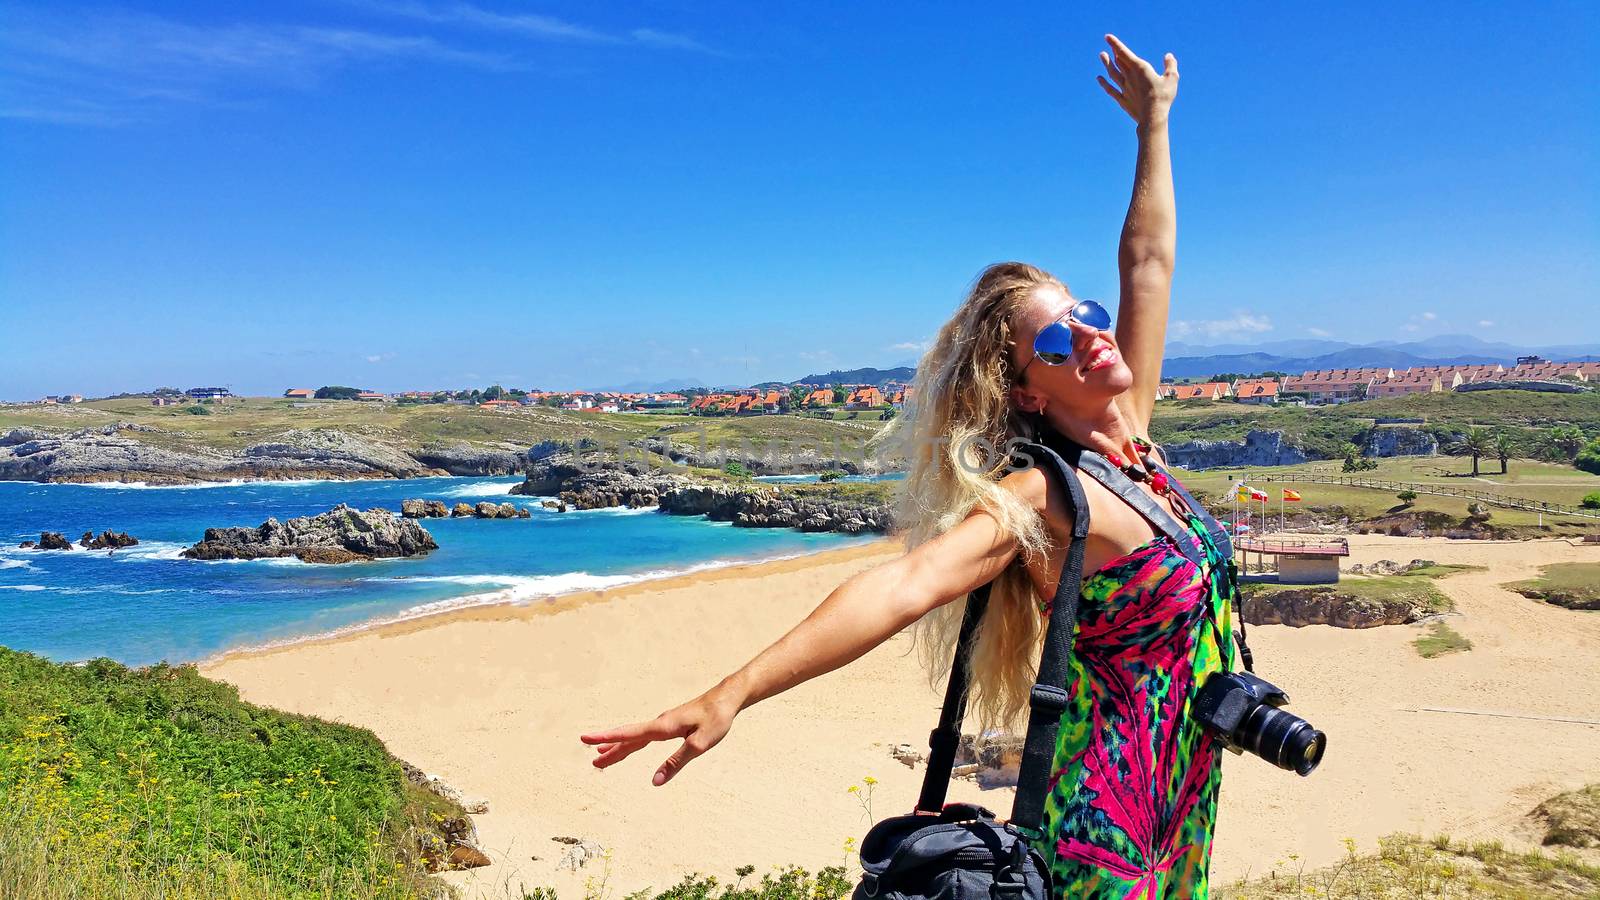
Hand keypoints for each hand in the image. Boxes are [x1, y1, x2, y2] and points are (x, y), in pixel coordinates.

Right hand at [580, 689, 739, 785]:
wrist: (727, 698)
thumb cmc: (716, 719)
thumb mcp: (700, 744)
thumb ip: (676, 762)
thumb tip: (656, 781)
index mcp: (662, 727)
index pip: (628, 735)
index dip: (606, 738)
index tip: (585, 738)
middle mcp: (659, 723)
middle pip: (628, 739)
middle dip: (609, 749)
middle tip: (592, 761)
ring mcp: (664, 723)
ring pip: (635, 737)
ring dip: (618, 747)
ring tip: (601, 756)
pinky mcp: (670, 724)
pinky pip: (645, 736)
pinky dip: (633, 743)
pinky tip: (630, 746)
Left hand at [1096, 34, 1177, 127]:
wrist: (1152, 117)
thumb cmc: (1163, 97)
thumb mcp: (1172, 78)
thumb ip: (1170, 65)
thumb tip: (1168, 56)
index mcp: (1139, 68)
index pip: (1124, 53)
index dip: (1115, 44)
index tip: (1107, 37)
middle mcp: (1129, 77)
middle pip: (1118, 62)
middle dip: (1113, 52)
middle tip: (1108, 45)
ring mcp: (1124, 88)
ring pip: (1112, 73)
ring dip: (1107, 64)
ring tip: (1102, 55)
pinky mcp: (1122, 100)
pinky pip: (1110, 89)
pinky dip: (1104, 83)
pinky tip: (1099, 78)